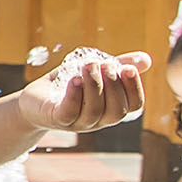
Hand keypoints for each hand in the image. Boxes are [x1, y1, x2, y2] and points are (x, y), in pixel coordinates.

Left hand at [17, 50, 149, 131]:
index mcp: (111, 108)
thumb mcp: (93, 72)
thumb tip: (146, 59)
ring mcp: (78, 122)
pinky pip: (70, 112)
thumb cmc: (67, 85)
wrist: (35, 99)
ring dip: (94, 85)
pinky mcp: (57, 119)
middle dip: (113, 85)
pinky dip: (74, 95)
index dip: (135, 89)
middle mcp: (98, 120)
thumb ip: (117, 65)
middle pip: (116, 111)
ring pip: (94, 111)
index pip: (134, 106)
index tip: (129, 69)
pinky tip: (74, 79)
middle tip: (104, 64)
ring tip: (88, 65)